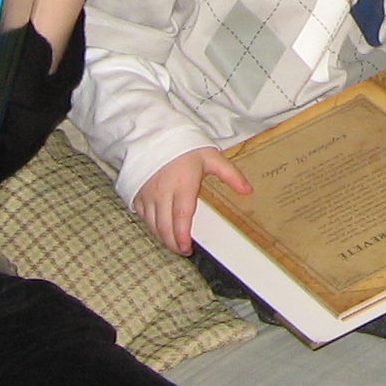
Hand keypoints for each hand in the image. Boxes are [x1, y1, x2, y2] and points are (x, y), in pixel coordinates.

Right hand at [133, 146, 249, 255]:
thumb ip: (230, 175)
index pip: (181, 217)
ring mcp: (147, 193)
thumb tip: (248, 191)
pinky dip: (151, 227)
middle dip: (173, 244)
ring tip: (173, 243)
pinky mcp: (137, 193)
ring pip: (152, 225)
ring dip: (162, 238)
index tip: (188, 248)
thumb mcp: (211, 157)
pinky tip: (160, 229)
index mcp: (183, 184)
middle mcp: (162, 191)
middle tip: (183, 250)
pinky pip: (142, 217)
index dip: (182, 237)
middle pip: (165, 227)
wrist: (156, 134)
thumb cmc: (185, 147)